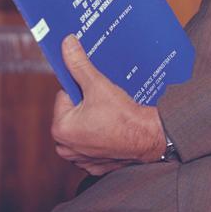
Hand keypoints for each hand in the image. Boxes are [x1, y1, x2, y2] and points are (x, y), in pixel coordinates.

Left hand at [51, 35, 166, 176]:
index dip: (81, 90)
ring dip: (92, 122)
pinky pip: (93, 146)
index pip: (64, 97)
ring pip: (82, 129)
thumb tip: (67, 44)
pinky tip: (112, 132)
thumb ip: (79, 64)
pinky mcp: (95, 167)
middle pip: (72, 114)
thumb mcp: (98, 85)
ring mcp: (80, 160)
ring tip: (109, 117)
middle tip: (104, 105)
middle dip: (85, 107)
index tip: (96, 92)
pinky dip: (101, 138)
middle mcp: (66, 148)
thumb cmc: (124, 115)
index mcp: (60, 129)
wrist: (150, 138)